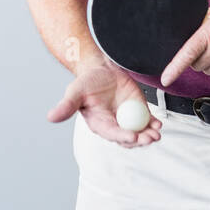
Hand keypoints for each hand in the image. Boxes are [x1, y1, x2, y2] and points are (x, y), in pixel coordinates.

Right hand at [47, 60, 161, 147]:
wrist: (102, 69)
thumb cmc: (86, 81)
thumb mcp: (75, 92)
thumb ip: (66, 106)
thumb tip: (50, 117)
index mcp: (99, 124)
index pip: (112, 133)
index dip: (122, 136)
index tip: (133, 137)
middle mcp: (114, 125)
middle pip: (128, 138)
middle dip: (139, 140)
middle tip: (150, 138)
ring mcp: (128, 119)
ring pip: (140, 132)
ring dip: (148, 135)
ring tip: (156, 134)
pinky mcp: (138, 111)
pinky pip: (147, 121)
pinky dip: (153, 123)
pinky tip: (158, 123)